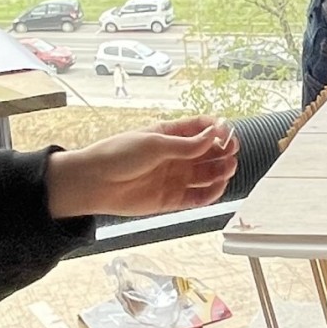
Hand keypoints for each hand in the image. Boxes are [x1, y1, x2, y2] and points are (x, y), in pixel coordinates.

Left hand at [46, 116, 238, 218]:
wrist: (95, 182)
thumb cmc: (119, 155)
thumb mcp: (155, 144)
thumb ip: (186, 145)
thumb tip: (214, 136)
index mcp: (170, 135)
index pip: (201, 128)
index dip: (217, 129)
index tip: (226, 132)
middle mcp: (176, 156)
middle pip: (209, 152)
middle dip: (223, 151)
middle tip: (231, 152)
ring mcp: (175, 177)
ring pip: (207, 175)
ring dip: (221, 171)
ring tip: (228, 168)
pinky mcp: (172, 199)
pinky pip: (198, 197)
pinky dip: (211, 194)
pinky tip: (217, 188)